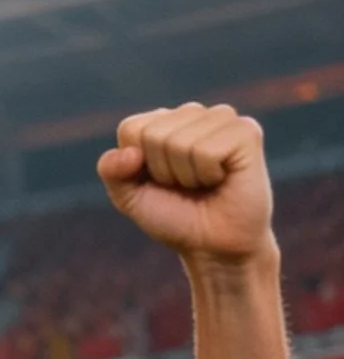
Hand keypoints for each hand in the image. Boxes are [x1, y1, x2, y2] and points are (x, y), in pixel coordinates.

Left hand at [98, 103, 273, 266]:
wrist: (213, 245)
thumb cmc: (173, 216)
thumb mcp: (129, 197)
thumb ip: (111, 171)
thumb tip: (129, 153)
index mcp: (161, 121)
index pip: (131, 129)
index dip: (136, 166)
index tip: (158, 181)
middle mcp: (192, 112)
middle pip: (153, 135)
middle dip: (163, 171)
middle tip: (185, 185)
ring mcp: (222, 118)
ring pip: (180, 142)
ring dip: (186, 175)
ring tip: (203, 182)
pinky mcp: (246, 131)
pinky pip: (207, 150)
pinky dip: (208, 174)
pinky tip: (222, 178)